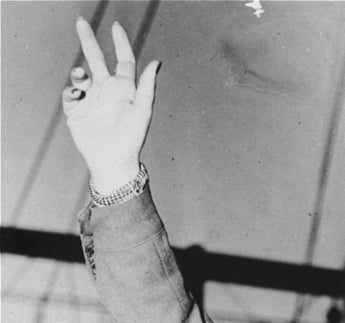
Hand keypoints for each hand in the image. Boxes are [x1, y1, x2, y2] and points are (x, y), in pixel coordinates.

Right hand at [62, 19, 159, 192]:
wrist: (112, 161)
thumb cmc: (131, 139)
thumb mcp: (142, 111)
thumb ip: (147, 86)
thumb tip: (157, 62)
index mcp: (124, 89)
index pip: (123, 60)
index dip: (120, 43)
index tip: (115, 26)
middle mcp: (107, 91)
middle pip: (96, 59)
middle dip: (88, 40)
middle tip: (80, 22)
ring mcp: (91, 100)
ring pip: (81, 76)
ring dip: (79, 73)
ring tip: (81, 76)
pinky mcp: (77, 112)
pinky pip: (70, 95)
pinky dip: (72, 91)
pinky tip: (77, 95)